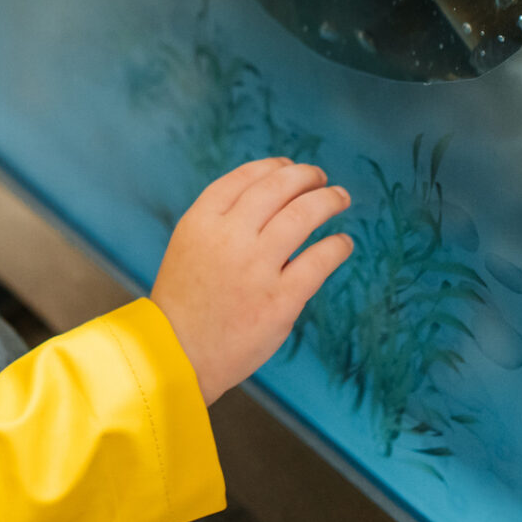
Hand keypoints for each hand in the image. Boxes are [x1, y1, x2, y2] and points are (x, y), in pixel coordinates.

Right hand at [149, 157, 353, 405]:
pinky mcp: (280, 300)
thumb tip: (274, 197)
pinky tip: (342, 243)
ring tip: (339, 198)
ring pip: (303, 214)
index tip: (290, 167)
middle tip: (321, 179)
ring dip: (328, 201)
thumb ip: (222, 220)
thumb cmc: (186, 301)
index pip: (245, 177)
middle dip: (306, 176)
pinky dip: (336, 246)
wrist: (178, 354)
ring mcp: (256, 268)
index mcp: (202, 221)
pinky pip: (319, 260)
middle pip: (278, 187)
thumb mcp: (189, 245)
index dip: (274, 167)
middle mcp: (229, 237)